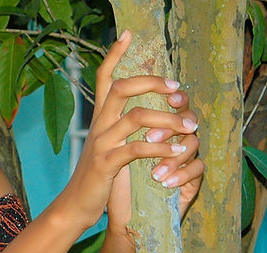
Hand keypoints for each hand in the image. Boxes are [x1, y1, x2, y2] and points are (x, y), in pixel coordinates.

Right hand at [53, 30, 199, 230]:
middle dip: (152, 82)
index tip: (128, 34)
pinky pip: (137, 150)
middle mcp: (99, 125)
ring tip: (190, 128)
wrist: (76, 204)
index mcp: (100, 118)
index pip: (104, 78)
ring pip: (135, 117)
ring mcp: (101, 144)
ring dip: (168, 120)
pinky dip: (162, 149)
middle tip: (178, 89)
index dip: (114, 55)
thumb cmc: (97, 175)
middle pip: (122, 88)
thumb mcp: (106, 144)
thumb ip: (119, 125)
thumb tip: (142, 109)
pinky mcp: (107, 165)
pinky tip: (178, 152)